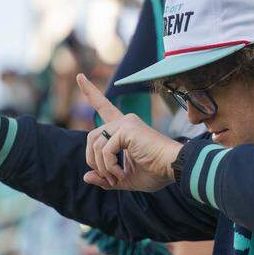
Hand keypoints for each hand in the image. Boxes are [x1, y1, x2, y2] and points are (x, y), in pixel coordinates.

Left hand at [77, 74, 180, 191]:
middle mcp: (124, 121)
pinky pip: (105, 150)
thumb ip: (106, 177)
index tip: (80, 76)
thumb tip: (87, 177)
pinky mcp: (127, 129)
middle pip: (91, 138)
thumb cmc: (156, 172)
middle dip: (93, 161)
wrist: (173, 168)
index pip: (103, 106)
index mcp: (124, 129)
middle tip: (109, 178)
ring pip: (96, 144)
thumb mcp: (125, 178)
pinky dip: (109, 166)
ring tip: (116, 178)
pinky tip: (121, 174)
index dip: (90, 91)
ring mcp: (126, 123)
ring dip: (102, 167)